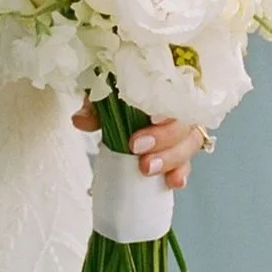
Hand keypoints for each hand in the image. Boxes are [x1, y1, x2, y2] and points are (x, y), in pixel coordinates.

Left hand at [72, 102, 205, 189]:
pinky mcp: (182, 156)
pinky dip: (180, 174)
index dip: (167, 107)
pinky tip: (173, 181)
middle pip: (184, 123)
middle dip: (162, 138)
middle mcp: (181, 110)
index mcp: (166, 89)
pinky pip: (187, 165)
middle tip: (136, 147)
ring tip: (147, 169)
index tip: (152, 118)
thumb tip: (81, 120)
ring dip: (170, 159)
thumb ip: (96, 107)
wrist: (124, 114)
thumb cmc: (120, 101)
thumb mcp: (105, 98)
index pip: (176, 95)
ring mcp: (184, 134)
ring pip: (190, 145)